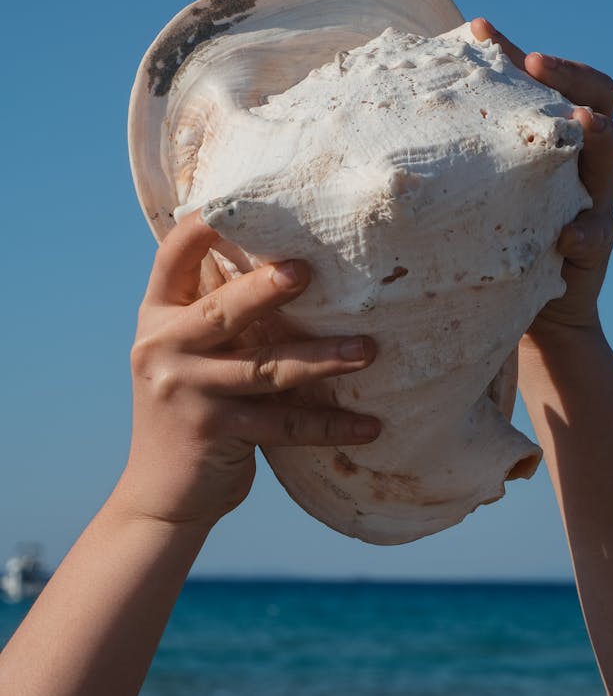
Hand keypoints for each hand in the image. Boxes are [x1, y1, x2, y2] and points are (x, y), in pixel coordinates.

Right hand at [119, 211, 379, 529]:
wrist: (160, 494)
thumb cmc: (191, 403)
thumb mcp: (188, 350)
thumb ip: (217, 312)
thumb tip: (286, 258)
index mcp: (158, 316)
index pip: (172, 256)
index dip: (201, 227)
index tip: (235, 201)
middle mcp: (163, 347)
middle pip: (222, 310)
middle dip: (264, 289)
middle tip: (306, 270)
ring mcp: (186, 392)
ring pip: (264, 369)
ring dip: (322, 360)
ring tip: (368, 350)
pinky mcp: (214, 433)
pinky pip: (284, 426)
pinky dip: (330, 425)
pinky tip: (369, 425)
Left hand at [470, 18, 612, 340]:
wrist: (523, 312)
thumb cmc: (487, 234)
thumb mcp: (475, 184)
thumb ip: (458, 145)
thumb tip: (395, 97)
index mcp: (550, 139)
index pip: (553, 81)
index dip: (519, 53)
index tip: (481, 31)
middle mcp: (579, 162)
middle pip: (597, 104)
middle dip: (571, 78)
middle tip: (537, 63)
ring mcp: (593, 203)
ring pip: (608, 161)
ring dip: (596, 136)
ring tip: (580, 122)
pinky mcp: (593, 251)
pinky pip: (598, 236)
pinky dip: (584, 230)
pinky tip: (565, 234)